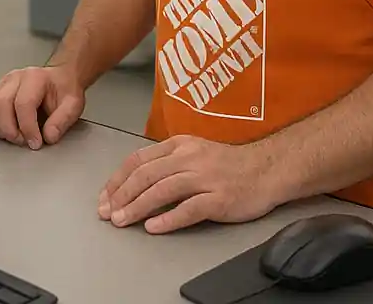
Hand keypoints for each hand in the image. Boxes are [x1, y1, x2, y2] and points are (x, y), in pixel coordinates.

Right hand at [0, 65, 84, 149]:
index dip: (27, 128)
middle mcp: (15, 78)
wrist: (58, 79)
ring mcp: (1, 83)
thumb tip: (48, 136)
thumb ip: (63, 120)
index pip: (23, 103)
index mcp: (35, 78)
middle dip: (9, 130)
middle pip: (0, 103)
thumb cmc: (63, 91)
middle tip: (23, 142)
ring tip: (12, 136)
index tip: (35, 143)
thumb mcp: (73, 105)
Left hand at [99, 135, 280, 233]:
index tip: (105, 195)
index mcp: (178, 145)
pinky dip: (168, 219)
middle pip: (145, 175)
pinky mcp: (219, 199)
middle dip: (122, 195)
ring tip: (122, 220)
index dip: (118, 178)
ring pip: (162, 190)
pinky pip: (189, 209)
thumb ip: (167, 162)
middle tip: (108, 212)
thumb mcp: (193, 151)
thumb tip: (136, 179)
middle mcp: (188, 158)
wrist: (267, 168)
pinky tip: (153, 227)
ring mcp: (204, 178)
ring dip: (137, 207)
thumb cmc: (229, 163)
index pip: (138, 159)